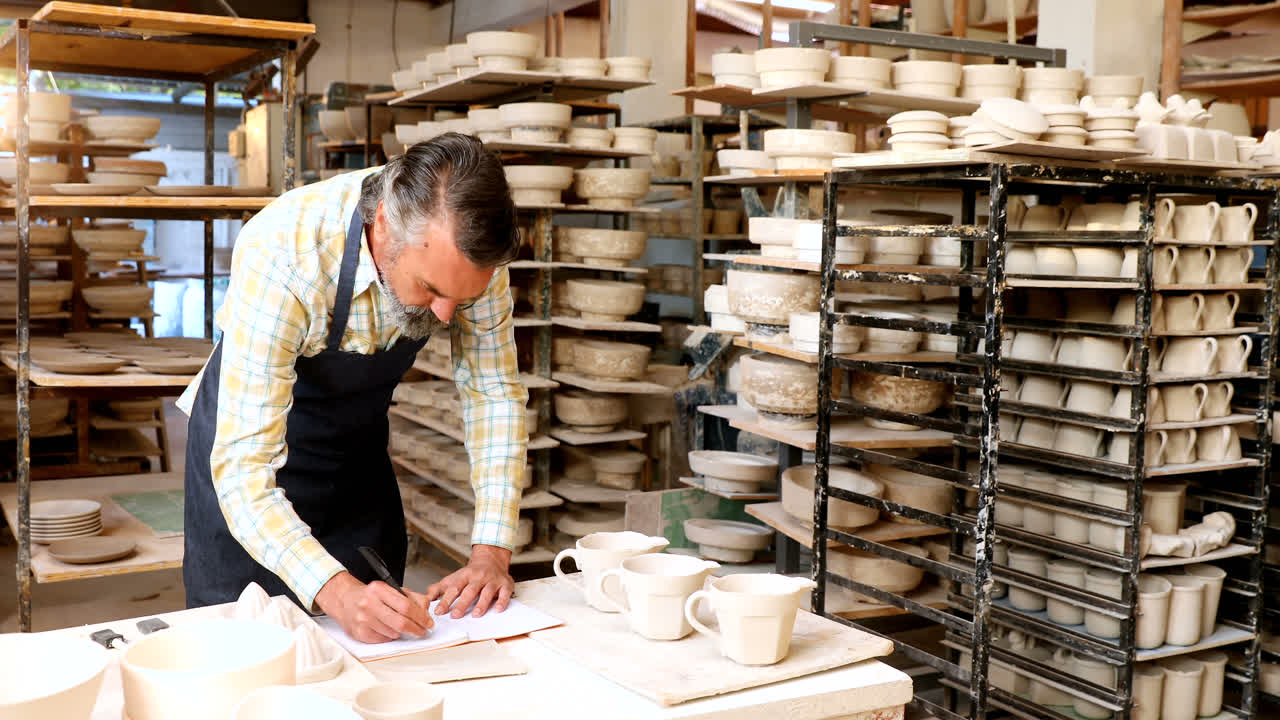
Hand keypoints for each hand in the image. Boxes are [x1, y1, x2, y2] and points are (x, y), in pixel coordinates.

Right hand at [315, 571, 432, 643]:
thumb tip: (426, 609)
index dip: (421, 617)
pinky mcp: (359, 633)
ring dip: (401, 632)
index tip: (428, 622)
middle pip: (401, 622)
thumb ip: (411, 597)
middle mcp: (369, 604)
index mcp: (379, 589)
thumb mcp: (390, 589)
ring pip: (393, 633)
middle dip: (416, 629)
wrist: (345, 600)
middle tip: (422, 631)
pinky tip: (386, 629)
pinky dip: (389, 637)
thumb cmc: (370, 595)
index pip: (406, 606)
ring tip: (398, 626)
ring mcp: (363, 619)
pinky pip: (383, 640)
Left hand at [426, 544, 513, 618]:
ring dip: (481, 603)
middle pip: (469, 590)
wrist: (491, 559)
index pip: (453, 588)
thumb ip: (439, 588)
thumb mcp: (454, 578)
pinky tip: (497, 609)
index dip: (446, 600)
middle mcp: (478, 577)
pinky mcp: (505, 584)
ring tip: (475, 615)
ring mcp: (492, 580)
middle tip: (456, 616)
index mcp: (464, 576)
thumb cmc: (471, 573)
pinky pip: (504, 593)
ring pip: (487, 592)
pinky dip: (502, 601)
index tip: (439, 611)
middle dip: (462, 603)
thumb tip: (426, 599)